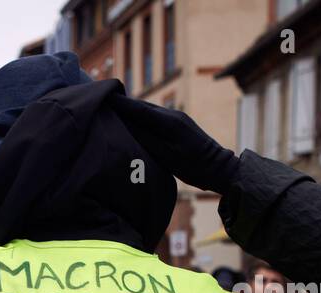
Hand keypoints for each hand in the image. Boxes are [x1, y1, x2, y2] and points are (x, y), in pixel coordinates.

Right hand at [111, 96, 238, 193]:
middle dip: (123, 102)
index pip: (139, 109)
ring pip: (149, 110)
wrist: (217, 167)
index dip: (120, 103)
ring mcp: (177, 117)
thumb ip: (146, 140)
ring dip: (132, 108)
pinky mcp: (179, 123)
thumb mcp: (166, 156)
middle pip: (142, 106)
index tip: (103, 96)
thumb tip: (126, 127)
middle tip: (103, 99)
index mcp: (169, 122)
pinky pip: (155, 115)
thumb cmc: (192, 167)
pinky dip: (141, 115)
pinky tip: (133, 118)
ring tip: (114, 107)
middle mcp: (172, 115)